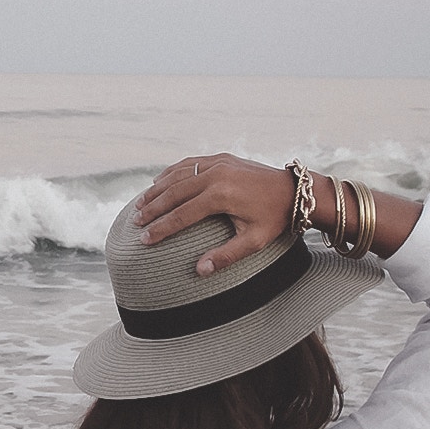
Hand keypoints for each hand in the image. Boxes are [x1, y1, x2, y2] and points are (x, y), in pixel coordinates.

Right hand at [131, 154, 295, 276]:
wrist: (294, 191)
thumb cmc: (275, 219)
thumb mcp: (254, 242)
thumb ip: (226, 256)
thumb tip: (200, 271)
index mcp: (221, 196)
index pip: (182, 214)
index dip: (162, 228)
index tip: (145, 239)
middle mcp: (216, 175)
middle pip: (174, 193)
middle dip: (152, 208)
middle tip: (136, 222)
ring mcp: (218, 163)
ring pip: (177, 175)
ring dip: (156, 189)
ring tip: (140, 204)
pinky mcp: (221, 157)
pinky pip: (189, 163)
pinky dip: (170, 172)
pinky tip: (158, 182)